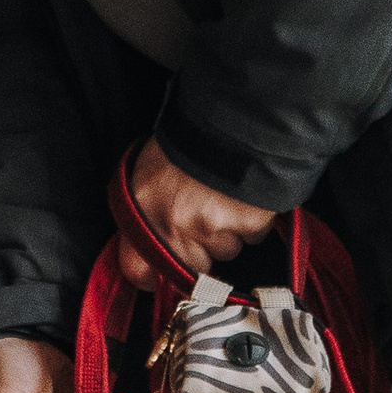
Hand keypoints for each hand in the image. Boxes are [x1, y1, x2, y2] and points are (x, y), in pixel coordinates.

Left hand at [116, 136, 278, 287]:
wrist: (231, 116)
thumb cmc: (186, 140)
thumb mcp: (149, 172)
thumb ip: (147, 212)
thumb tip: (153, 244)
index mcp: (142, 211)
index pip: (137, 270)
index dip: (150, 276)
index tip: (158, 276)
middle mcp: (174, 226)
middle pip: (193, 266)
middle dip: (202, 249)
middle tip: (206, 216)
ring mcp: (212, 227)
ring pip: (226, 251)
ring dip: (229, 232)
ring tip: (227, 197)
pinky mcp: (248, 223)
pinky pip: (253, 236)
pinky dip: (254, 221)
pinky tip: (247, 195)